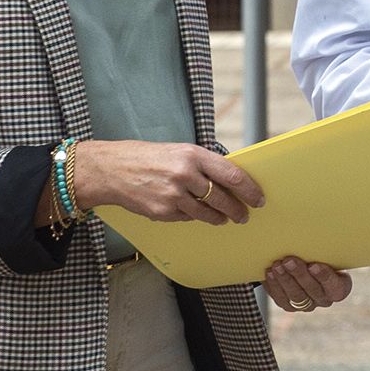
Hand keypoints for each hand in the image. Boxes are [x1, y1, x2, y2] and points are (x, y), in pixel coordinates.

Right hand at [73, 141, 265, 225]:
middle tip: (244, 215)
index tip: (258, 198)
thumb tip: (229, 180)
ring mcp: (173, 196)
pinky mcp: (162, 212)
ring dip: (219, 218)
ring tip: (224, 219)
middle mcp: (185, 175)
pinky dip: (193, 217)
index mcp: (193, 155)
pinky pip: (187, 218)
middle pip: (222, 198)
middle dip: (237, 210)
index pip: (231, 175)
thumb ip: (203, 164)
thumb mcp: (178, 151)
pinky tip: (194, 213)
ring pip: (206, 213)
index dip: (249, 190)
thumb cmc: (147, 157)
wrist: (112, 170)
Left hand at [265, 256, 352, 312]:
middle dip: (299, 275)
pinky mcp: (290, 306)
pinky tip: (270, 273)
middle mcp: (324, 299)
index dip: (325, 277)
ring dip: (285, 280)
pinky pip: (281, 299)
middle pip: (313, 291)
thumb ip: (324, 248)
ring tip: (277, 265)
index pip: (336, 287)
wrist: (304, 262)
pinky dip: (275, 286)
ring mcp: (307, 305)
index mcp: (340, 286)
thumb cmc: (319, 254)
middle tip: (289, 260)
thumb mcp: (326, 251)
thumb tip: (317, 229)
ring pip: (295, 296)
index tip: (314, 265)